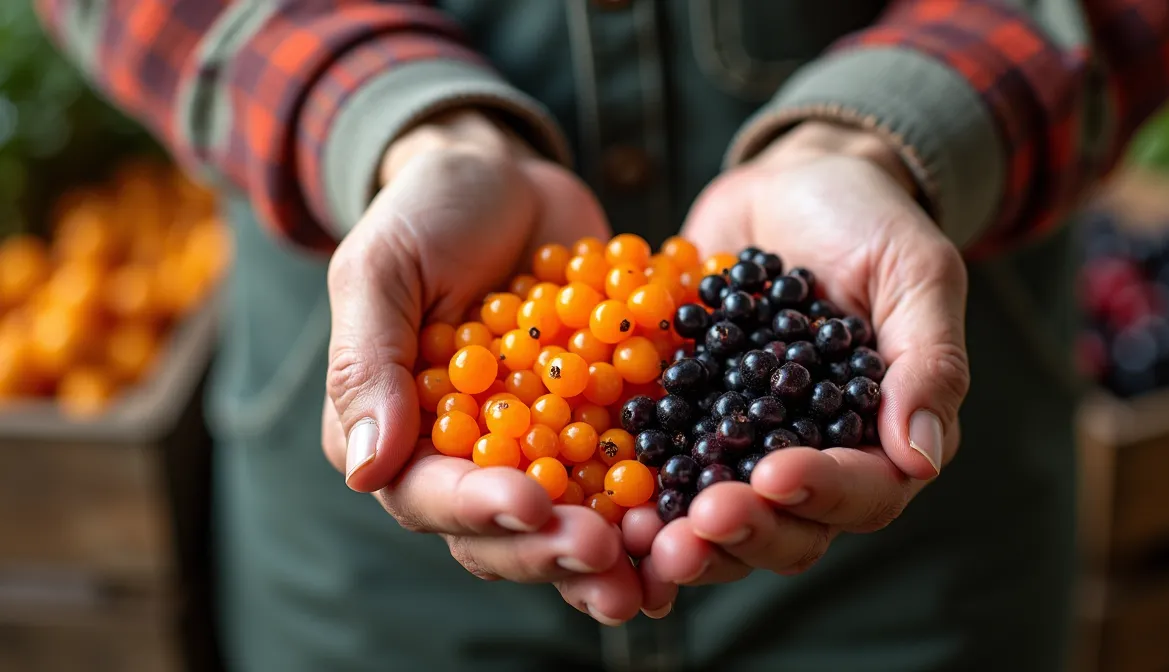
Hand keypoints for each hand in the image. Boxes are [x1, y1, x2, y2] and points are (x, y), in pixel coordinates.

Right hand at [319, 110, 672, 623]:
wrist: (508, 180)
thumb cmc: (428, 214)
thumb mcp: (381, 269)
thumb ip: (366, 362)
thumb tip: (365, 469)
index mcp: (398, 437)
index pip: (430, 497)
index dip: (479, 511)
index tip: (531, 505)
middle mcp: (467, 461)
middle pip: (504, 535)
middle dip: (553, 551)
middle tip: (606, 553)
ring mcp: (540, 451)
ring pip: (570, 525)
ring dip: (613, 554)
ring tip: (656, 564)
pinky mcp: (599, 429)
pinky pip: (627, 478)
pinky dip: (659, 503)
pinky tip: (694, 515)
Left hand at [636, 120, 970, 584]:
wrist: (790, 184)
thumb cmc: (869, 220)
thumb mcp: (915, 271)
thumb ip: (928, 361)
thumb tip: (921, 460)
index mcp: (884, 437)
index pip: (866, 492)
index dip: (821, 492)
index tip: (773, 476)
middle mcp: (817, 458)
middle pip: (789, 529)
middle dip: (744, 532)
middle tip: (697, 523)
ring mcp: (746, 447)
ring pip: (723, 522)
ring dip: (687, 538)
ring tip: (644, 534)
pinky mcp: (687, 425)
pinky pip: (662, 472)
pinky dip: (638, 494)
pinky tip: (609, 501)